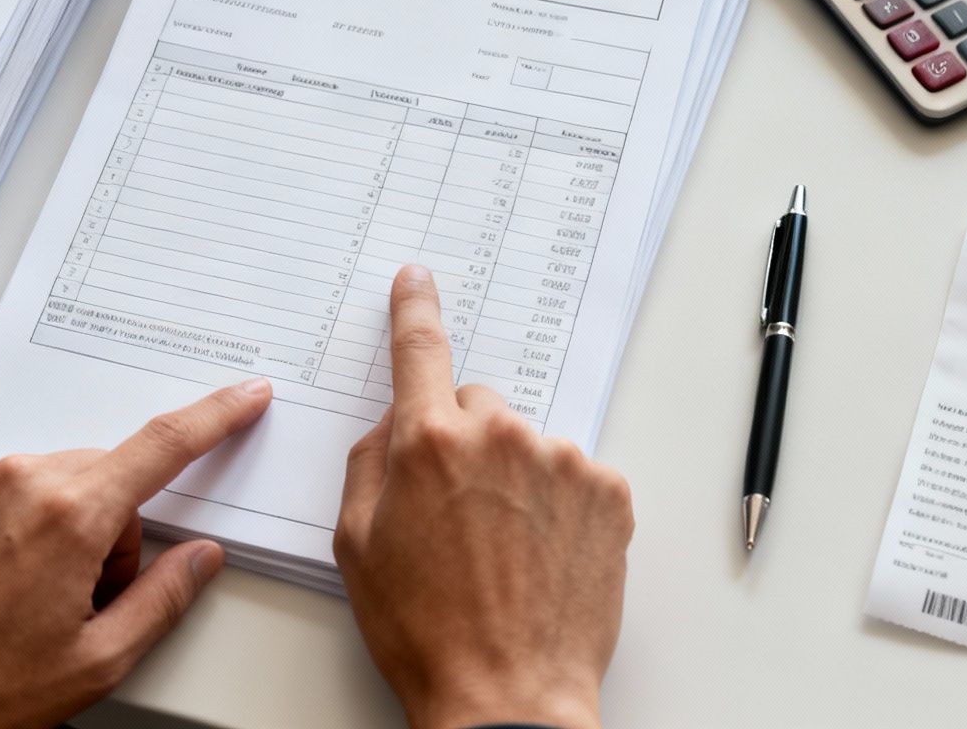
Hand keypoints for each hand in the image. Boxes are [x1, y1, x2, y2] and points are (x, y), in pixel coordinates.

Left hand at [0, 378, 273, 728]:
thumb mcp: (93, 663)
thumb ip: (162, 600)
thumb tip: (199, 558)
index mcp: (69, 516)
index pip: (164, 446)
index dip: (216, 418)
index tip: (246, 396)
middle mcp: (17, 477)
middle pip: (103, 479)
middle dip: (109, 532)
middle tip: (77, 604)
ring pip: (49, 482)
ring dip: (54, 528)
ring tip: (16, 602)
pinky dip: (6, 524)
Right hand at [335, 265, 633, 728]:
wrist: (508, 696)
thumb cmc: (426, 631)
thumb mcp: (357, 544)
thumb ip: (370, 463)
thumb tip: (396, 427)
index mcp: (429, 442)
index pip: (419, 350)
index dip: (415, 309)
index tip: (418, 280)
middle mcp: (501, 436)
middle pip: (477, 407)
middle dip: (464, 444)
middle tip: (456, 517)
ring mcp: (562, 461)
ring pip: (527, 445)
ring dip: (516, 480)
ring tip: (504, 554)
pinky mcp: (610, 493)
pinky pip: (574, 475)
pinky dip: (559, 505)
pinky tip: (541, 556)